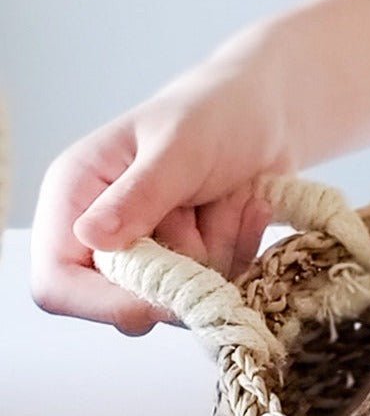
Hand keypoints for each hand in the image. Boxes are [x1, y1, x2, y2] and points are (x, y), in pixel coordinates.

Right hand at [31, 25, 293, 334]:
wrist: (265, 111)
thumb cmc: (212, 113)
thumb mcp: (177, 149)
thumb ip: (140, 196)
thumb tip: (91, 238)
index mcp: (75, 198)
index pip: (58, 283)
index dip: (102, 304)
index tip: (160, 298)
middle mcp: (105, 233)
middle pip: (126, 301)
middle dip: (181, 266)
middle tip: (206, 207)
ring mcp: (152, 251)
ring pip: (181, 296)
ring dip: (219, 247)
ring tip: (226, 194)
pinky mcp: (194, 261)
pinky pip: (219, 285)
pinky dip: (240, 247)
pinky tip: (245, 205)